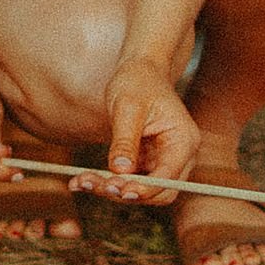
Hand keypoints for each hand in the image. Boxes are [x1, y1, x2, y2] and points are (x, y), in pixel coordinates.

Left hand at [76, 57, 198, 202]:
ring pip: (141, 190)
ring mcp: (164, 161)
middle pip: (158, 192)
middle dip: (125, 193)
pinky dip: (108, 182)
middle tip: (92, 185)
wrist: (138, 70)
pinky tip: (83, 180)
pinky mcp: (148, 162)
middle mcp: (179, 155)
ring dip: (112, 191)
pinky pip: (130, 181)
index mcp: (183, 141)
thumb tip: (120, 171)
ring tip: (80, 182)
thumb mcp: (128, 108)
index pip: (168, 177)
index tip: (117, 191)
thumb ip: (125, 140)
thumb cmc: (137, 82)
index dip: (144, 189)